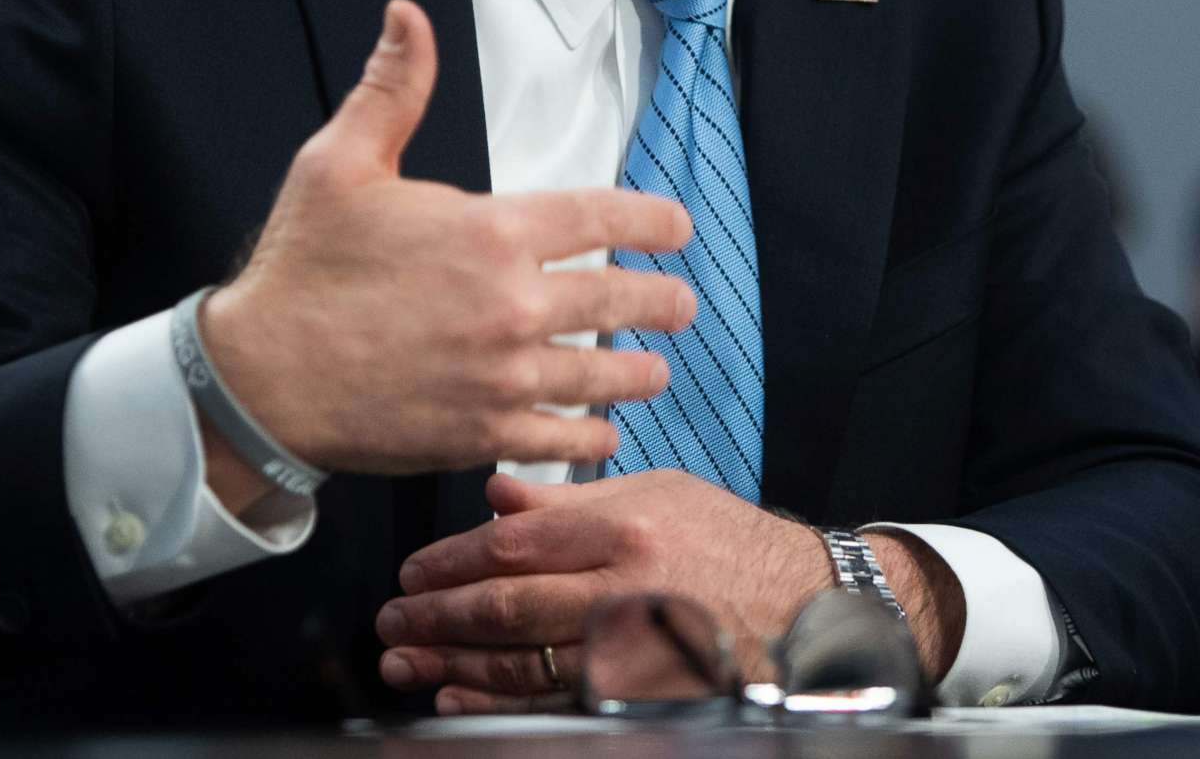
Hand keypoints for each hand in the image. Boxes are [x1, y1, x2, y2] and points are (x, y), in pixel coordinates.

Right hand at [197, 0, 696, 507]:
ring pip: (600, 375)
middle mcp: (511, 303)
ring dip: (638, 374)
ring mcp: (502, 374)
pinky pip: (560, 439)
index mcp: (491, 230)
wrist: (260, 377)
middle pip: (619, 300)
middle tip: (683, 305)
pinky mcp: (482, 432)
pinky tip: (603, 433)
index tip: (677, 228)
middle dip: (662, 301)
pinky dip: (591, 438)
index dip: (652, 222)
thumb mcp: (341, 162)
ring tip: (657, 372)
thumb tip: (407, 15)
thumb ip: (392, 89)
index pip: (601, 217)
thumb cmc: (302, 266)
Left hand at [377, 470, 964, 715]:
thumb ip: (571, 499)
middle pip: (505, 608)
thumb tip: (496, 495)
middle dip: (435, 619)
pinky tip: (457, 701)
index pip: (513, 544)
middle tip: (390, 622)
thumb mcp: (659, 493)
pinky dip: (497, 706)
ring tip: (405, 663)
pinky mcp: (641, 697)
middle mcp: (626, 590)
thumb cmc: (731, 542)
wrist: (810, 607)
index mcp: (627, 528)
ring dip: (450, 667)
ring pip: (521, 665)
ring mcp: (633, 652)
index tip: (412, 572)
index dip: (450, 562)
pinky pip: (554, 706)